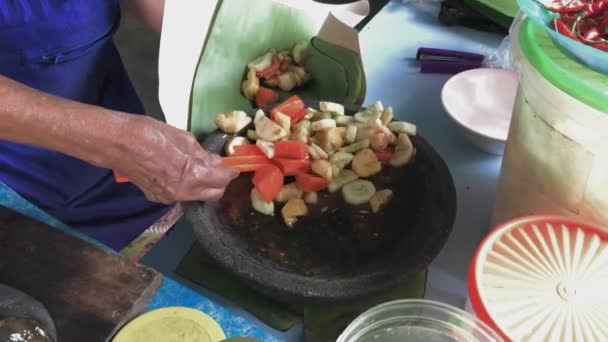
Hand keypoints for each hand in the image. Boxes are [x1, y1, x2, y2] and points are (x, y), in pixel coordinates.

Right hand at [111, 115, 238, 203]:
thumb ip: (201, 153)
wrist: (113, 142)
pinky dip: (188, 185)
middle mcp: (181, 192)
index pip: (221, 179)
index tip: (233, 165)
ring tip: (199, 167)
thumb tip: (215, 161)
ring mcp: (168, 197)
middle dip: (220, 182)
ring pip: (197, 196)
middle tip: (219, 167)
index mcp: (190, 175)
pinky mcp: (156, 197)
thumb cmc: (146, 132)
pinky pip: (181, 194)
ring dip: (204, 185)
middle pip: (213, 194)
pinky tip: (180, 171)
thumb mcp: (180, 137)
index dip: (230, 172)